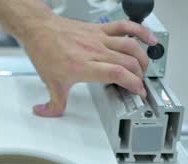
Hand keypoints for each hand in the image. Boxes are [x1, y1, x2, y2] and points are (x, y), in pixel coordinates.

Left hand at [21, 17, 157, 116]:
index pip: (117, 74)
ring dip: (142, 59)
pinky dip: (140, 31)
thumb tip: (46, 113)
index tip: (138, 92)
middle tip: (138, 84)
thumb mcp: (50, 83)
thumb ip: (52, 103)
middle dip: (139, 76)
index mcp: (83, 66)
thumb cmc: (44, 51)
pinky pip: (124, 26)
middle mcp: (93, 51)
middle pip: (128, 62)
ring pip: (130, 46)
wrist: (39, 29)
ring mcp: (98, 39)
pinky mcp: (99, 29)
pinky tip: (149, 39)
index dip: (133, 84)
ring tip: (143, 69)